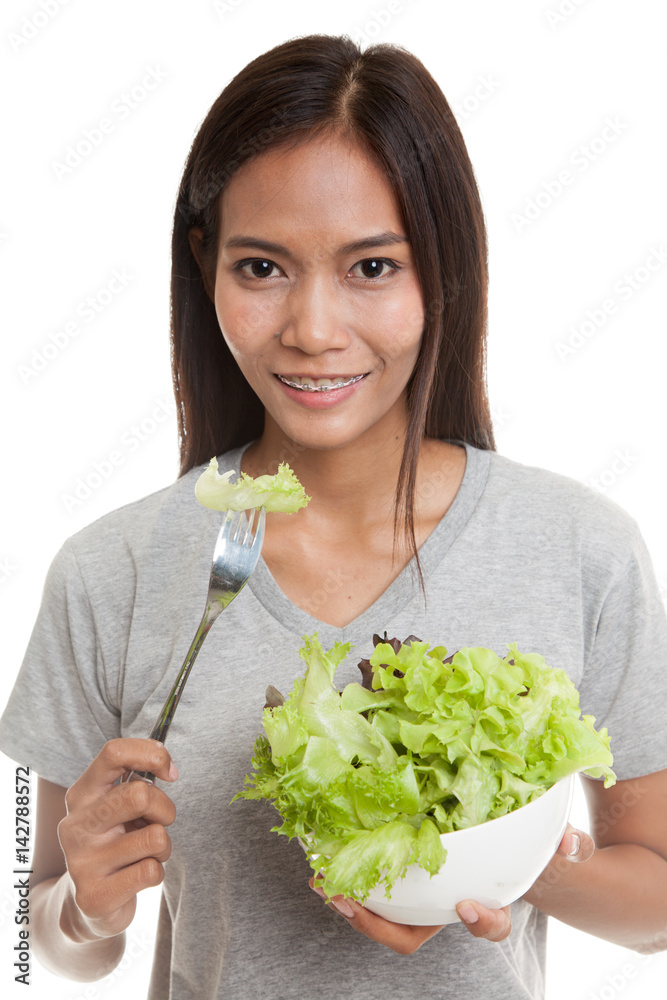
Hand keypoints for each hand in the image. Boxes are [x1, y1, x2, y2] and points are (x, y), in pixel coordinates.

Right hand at [57, 738, 177, 940]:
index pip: (114, 752)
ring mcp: (82, 861)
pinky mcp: (94, 895)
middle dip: (165, 809)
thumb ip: (136, 780)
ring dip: (163, 846)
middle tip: (159, 822)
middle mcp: (76, 824)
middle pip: (139, 795)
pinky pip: (151, 871)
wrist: (88, 902)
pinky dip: (156, 872)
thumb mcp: (117, 805)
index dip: (152, 755)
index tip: (169, 774)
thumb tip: (167, 767)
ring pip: (154, 837)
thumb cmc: (114, 841)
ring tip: (144, 853)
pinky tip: (136, 876)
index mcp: (82, 794)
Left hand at [308, 824, 594, 951]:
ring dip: (350, 903)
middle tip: (346, 900)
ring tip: (323, 882)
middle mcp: (446, 908)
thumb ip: (565, 847)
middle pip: (413, 934)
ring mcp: (420, 900)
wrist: (507, 849)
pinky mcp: (399, 880)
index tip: (470, 906)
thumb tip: (569, 843)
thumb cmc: (526, 849)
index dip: (482, 920)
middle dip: (378, 923)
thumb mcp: (551, 846)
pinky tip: (325, 861)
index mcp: (486, 903)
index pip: (488, 923)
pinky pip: (371, 889)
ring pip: (383, 917)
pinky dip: (347, 878)